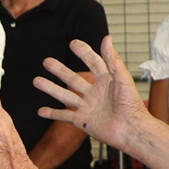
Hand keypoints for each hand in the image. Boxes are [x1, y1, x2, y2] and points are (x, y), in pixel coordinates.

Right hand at [35, 36, 147, 151]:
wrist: (131, 130)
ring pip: (64, 95)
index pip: (92, 62)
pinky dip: (52, 113)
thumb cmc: (132, 105)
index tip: (73, 43)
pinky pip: (64, 116)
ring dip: (50, 88)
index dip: (84, 52)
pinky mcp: (82, 121)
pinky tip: (41, 111)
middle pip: (72, 78)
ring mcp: (87, 107)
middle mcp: (94, 93)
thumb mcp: (122, 78)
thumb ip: (113, 60)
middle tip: (46, 61)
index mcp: (105, 81)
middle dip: (59, 70)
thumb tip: (107, 38)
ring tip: (36, 81)